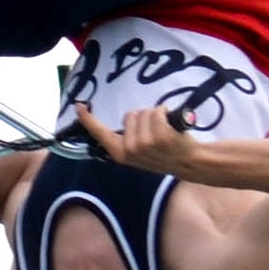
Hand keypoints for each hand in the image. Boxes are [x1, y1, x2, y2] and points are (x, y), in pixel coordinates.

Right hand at [77, 106, 203, 176]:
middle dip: (143, 118)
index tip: (78, 105)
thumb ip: (126, 139)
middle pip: (130, 115)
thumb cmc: (164, 153)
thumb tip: (123, 121)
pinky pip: (158, 110)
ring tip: (166, 132)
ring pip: (144, 112)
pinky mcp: (161, 136)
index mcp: (121, 154)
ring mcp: (146, 144)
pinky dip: (167, 113)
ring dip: (157, 116)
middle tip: (157, 134)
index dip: (88, 119)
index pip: (100, 133)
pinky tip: (174, 127)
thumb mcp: (139, 152)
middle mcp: (131, 150)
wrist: (190, 163)